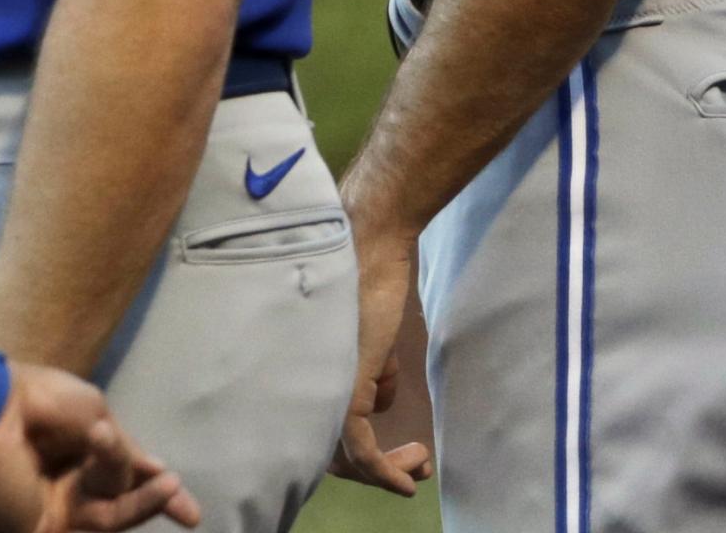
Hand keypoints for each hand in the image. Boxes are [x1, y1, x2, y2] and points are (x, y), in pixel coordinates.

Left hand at [0, 364, 199, 531]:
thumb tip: (154, 470)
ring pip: (112, 516)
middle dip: (153, 500)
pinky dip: (123, 496)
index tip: (189, 507)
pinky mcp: (44, 527)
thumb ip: (122, 450)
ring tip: (170, 483)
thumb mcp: (96, 416)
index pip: (121, 477)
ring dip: (144, 500)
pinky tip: (143, 475)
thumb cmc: (41, 400)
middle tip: (185, 504)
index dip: (153, 486)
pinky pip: (95, 520)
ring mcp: (56, 510)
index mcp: (76, 455)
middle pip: (120, 501)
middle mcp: (67, 485)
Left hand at [329, 224, 432, 494]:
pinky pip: (359, 448)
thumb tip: (381, 398)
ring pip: (348, 457)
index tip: (400, 459)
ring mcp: (323, 387)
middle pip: (332, 450)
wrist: (369, 243)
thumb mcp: (370, 333)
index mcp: (308, 374)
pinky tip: (405, 481)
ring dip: (386, 470)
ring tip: (418, 465)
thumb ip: (371, 368)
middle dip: (377, 469)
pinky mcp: (343, 388)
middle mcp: (307, 384)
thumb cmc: (367, 275)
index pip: (322, 430)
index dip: (359, 456)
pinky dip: (383, 470)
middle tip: (415, 468)